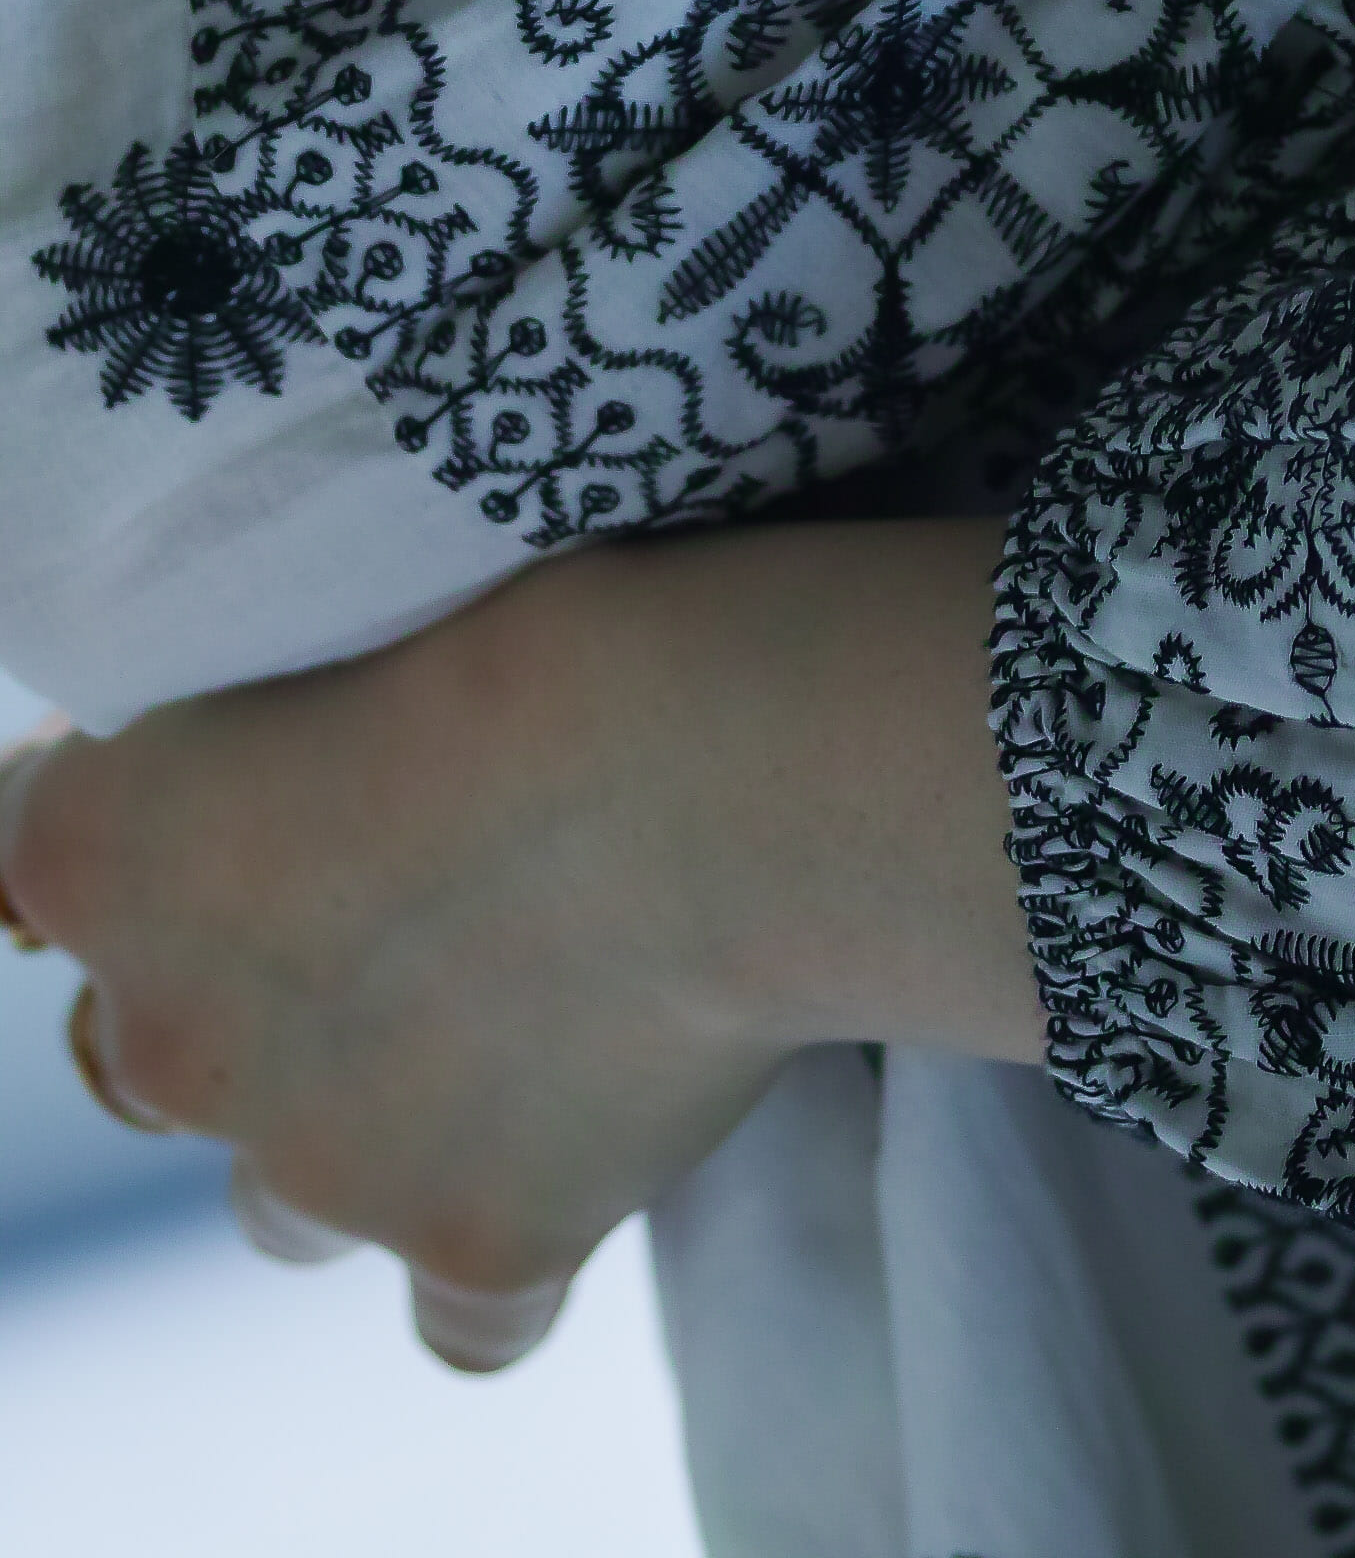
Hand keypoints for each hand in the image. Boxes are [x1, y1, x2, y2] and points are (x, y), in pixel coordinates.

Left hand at [0, 525, 1034, 1368]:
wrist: (733, 764)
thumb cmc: (564, 615)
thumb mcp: (362, 587)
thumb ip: (268, 706)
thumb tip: (302, 743)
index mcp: (109, 844)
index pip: (24, 844)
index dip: (140, 796)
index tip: (250, 752)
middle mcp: (168, 1034)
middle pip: (137, 1042)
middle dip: (243, 981)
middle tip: (409, 873)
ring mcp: (321, 1164)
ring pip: (281, 1193)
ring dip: (353, 1117)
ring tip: (506, 1000)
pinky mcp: (477, 1242)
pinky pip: (461, 1319)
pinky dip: (497, 1244)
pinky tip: (573, 1147)